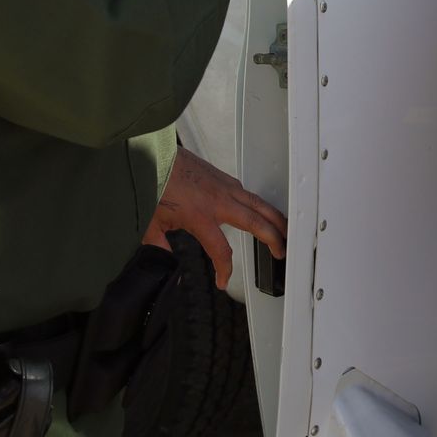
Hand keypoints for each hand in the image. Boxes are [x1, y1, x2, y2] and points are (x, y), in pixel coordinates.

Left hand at [143, 147, 286, 288]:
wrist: (154, 155)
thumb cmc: (153, 183)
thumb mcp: (151, 222)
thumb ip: (159, 244)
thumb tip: (162, 257)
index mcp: (201, 216)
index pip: (221, 250)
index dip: (225, 270)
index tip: (223, 281)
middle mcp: (218, 201)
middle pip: (256, 223)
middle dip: (273, 239)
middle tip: (281, 251)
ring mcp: (223, 186)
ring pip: (258, 203)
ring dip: (274, 218)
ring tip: (284, 229)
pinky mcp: (222, 176)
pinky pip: (246, 192)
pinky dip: (258, 203)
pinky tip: (259, 209)